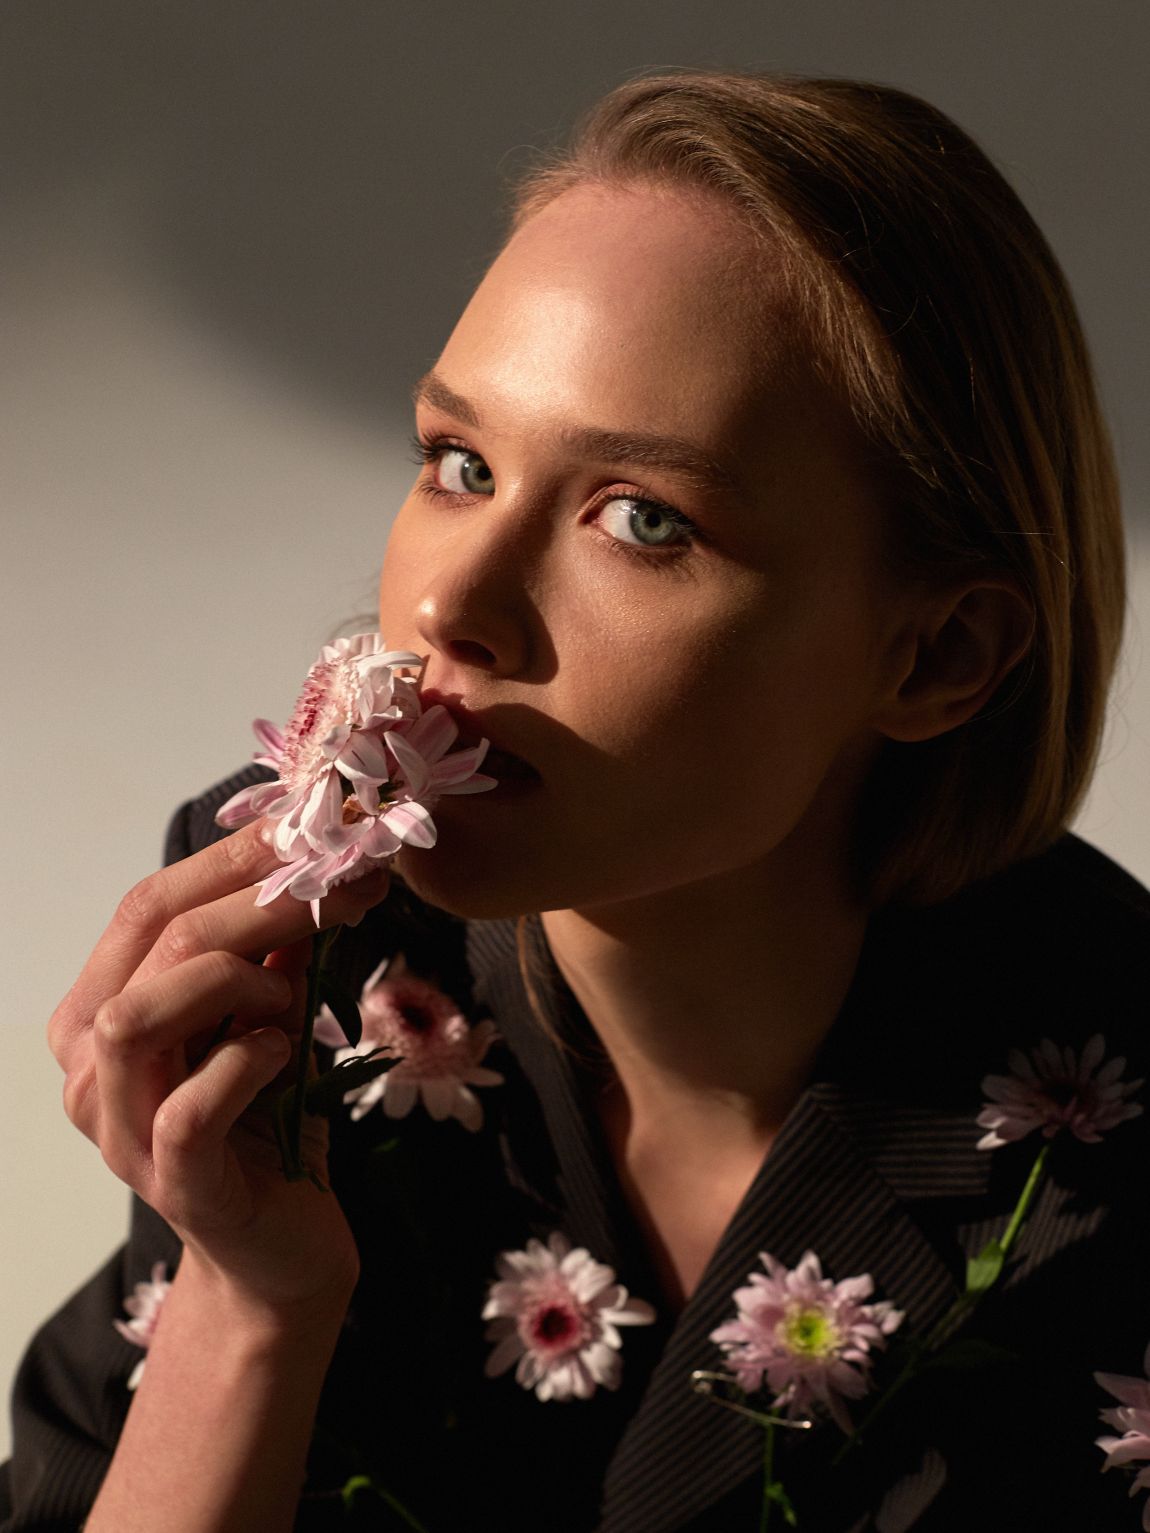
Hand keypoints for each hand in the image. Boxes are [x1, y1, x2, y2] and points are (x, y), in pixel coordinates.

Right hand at [48, 822, 390, 1319]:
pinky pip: (186, 1109)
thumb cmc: (266, 1121)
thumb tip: (316, 862)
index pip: (146, 906)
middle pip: (154, 943)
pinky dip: (244, 1065)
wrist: (280, 1245)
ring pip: (141, 1016)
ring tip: (288, 999)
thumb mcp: (271, 1015)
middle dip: (259, 900)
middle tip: (344, 888)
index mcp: (101, 1011)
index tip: (310, 831)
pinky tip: (282, 1055)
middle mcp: (90, 1068)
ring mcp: (121, 1130)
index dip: (230, 860)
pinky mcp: (171, 1183)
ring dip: (235, 983)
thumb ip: (274, 949)